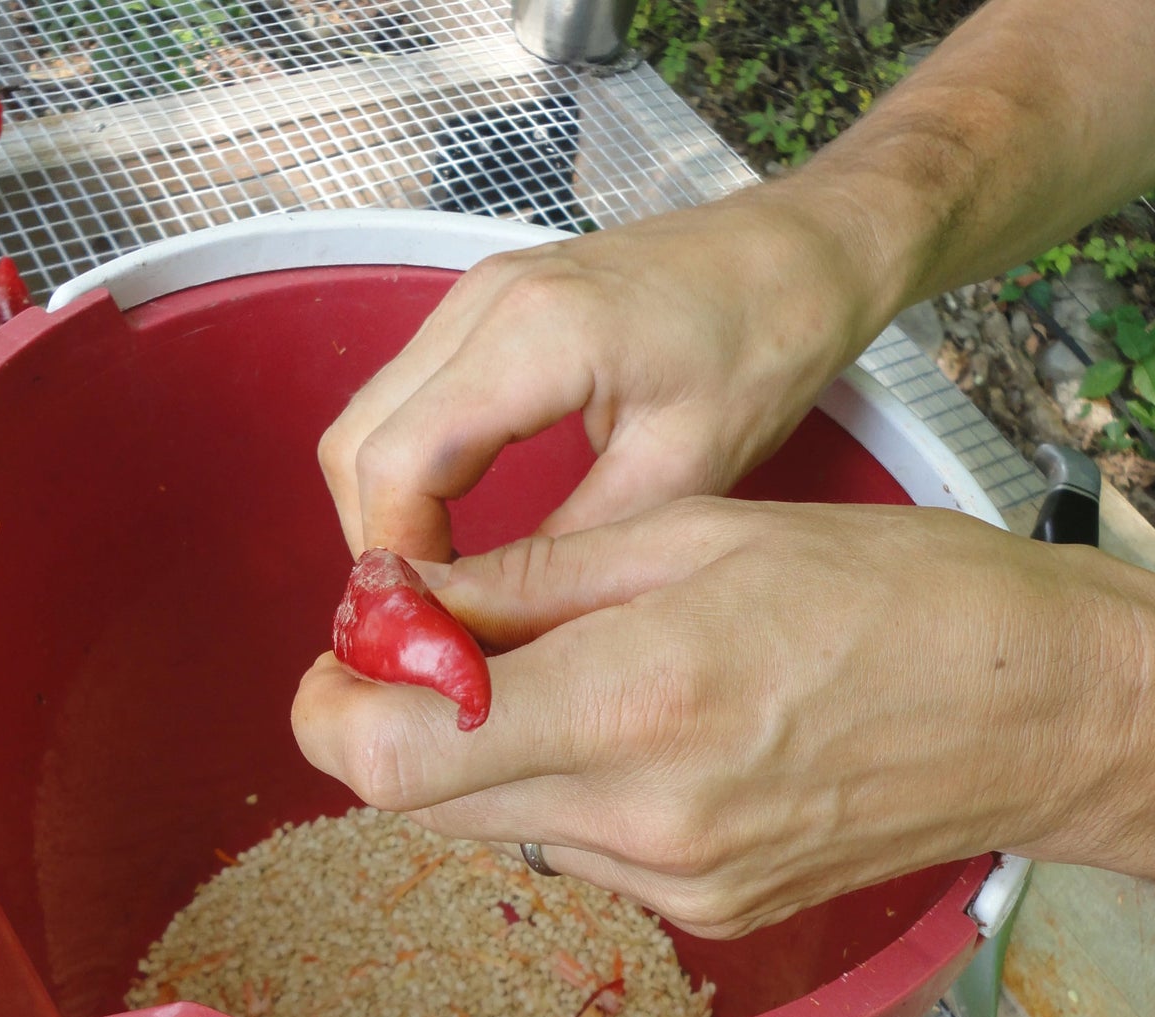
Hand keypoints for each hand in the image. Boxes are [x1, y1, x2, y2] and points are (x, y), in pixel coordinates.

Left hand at [293, 498, 1154, 937]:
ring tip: (569, 674)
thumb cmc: (892, 594)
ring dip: (485, 754)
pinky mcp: (705, 912)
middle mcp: (641, 817)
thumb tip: (406, 602)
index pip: (394, 753)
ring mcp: (673, 882)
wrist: (1035, 714)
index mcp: (635, 699)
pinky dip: (564, 790)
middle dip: (395, 724)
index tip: (343, 654)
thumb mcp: (699, 536)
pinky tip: (637, 732)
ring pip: (496, 827)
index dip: (332, 709)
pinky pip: (576, 852)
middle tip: (435, 646)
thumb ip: (529, 583)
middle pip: (421, 802)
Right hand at [318, 184, 899, 562]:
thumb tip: (485, 619)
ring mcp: (475, 294)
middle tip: (426, 619)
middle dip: (377, 541)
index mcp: (536, 335)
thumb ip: (570, 548)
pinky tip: (452, 527)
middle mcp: (484, 301)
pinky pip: (404, 398)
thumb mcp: (681, 470)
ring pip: (368, 419)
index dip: (396, 559)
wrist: (799, 251)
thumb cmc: (766, 343)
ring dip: (385, 507)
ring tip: (439, 585)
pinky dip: (406, 469)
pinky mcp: (485, 306)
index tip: (428, 627)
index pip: (398, 462)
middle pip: (355, 442)